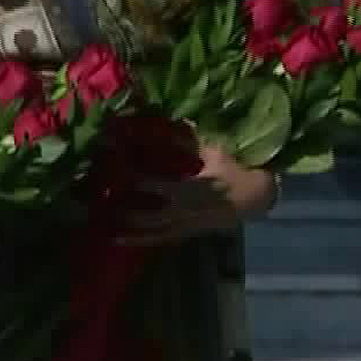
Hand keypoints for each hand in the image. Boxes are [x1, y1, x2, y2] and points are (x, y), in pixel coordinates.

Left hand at [112, 144, 271, 245]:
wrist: (257, 200)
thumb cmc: (236, 173)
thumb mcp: (216, 152)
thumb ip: (192, 139)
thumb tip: (176, 118)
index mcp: (190, 190)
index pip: (154, 185)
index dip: (134, 178)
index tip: (116, 171)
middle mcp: (184, 211)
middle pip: (148, 216)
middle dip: (126, 213)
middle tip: (103, 207)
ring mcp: (186, 226)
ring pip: (154, 234)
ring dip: (132, 235)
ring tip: (109, 235)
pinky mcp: (189, 234)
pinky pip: (163, 240)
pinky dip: (145, 241)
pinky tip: (127, 242)